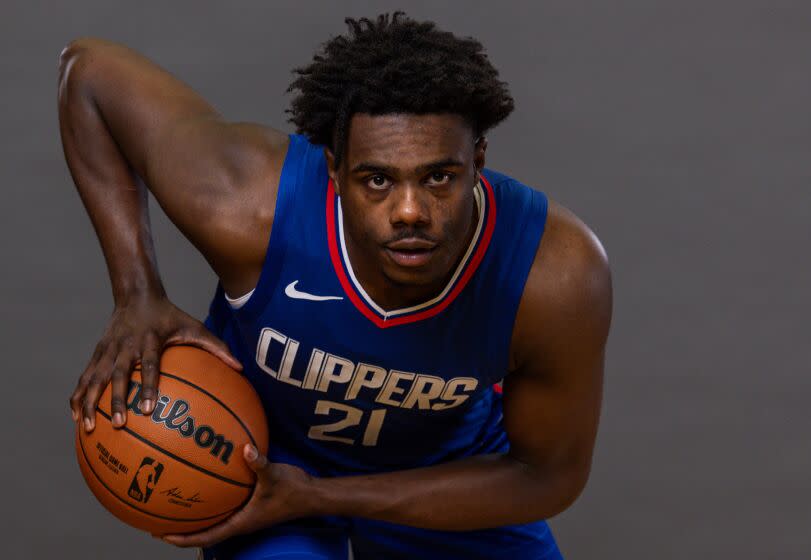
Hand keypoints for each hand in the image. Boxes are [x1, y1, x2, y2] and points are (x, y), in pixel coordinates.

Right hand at [70, 293, 240, 430]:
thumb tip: (241, 367)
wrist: (137, 294)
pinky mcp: (98, 352)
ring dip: (90, 402)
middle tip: (119, 424)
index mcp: (151, 340)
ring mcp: (109, 349)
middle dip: (118, 400)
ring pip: (95, 377)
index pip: (150, 366)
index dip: (149, 387)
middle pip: (120, 375)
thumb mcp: (195, 326)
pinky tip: (75, 415)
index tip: (148, 410)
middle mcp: (127, 345)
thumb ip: (217, 347)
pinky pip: (86, 375)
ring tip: (87, 426)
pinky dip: (79, 394)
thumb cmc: (170, 316)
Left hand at [162, 444, 316, 547]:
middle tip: (157, 521)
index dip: (183, 539)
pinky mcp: (250, 505)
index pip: (206, 538)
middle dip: (181, 530)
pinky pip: (225, 506)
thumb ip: (258, 462)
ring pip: (214, 521)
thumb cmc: (293, 489)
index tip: (162, 534)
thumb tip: (245, 448)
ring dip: (194, 518)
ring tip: (175, 506)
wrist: (311, 494)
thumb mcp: (274, 475)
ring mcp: (245, 514)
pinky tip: (205, 484)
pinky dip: (212, 500)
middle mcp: (240, 521)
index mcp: (241, 522)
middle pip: (204, 532)